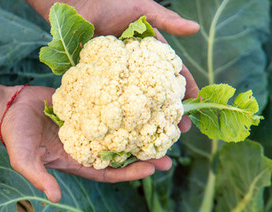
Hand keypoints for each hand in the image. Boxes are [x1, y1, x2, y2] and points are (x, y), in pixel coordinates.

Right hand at [0, 86, 172, 202]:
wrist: (9, 106)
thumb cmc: (16, 135)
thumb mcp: (24, 159)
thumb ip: (39, 177)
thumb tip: (55, 197)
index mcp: (79, 160)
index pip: (111, 171)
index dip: (131, 172)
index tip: (152, 168)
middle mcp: (90, 145)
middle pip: (123, 153)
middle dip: (146, 154)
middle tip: (170, 153)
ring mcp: (92, 126)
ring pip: (123, 131)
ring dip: (142, 131)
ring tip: (166, 128)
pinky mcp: (91, 106)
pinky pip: (113, 109)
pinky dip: (128, 108)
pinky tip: (145, 103)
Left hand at [26, 0, 200, 130]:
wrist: (77, 1)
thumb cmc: (111, 1)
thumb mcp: (143, 10)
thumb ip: (167, 21)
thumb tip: (195, 28)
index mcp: (150, 53)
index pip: (172, 74)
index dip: (185, 89)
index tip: (194, 105)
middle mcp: (135, 69)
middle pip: (157, 95)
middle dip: (170, 113)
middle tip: (180, 131)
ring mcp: (117, 76)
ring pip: (135, 102)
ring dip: (146, 121)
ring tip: (156, 139)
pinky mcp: (97, 80)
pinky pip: (109, 100)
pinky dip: (118, 116)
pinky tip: (124, 132)